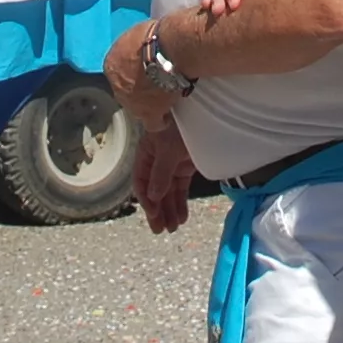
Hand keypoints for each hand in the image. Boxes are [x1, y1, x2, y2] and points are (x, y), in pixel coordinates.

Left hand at [102, 19, 175, 124]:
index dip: (132, 71)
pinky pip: (153, 123)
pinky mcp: (149, 114)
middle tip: (154, 84)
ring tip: (162, 100)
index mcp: (111, 65)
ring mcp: (131, 103)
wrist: (168, 52)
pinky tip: (167, 118)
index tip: (143, 70)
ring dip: (148, 105)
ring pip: (137, 108)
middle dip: (138, 89)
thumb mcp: (137, 35)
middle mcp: (117, 86)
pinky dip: (160, 121)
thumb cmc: (155, 37)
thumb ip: (134, 47)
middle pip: (126, 91)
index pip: (119, 72)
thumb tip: (140, 48)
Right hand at [136, 118, 195, 234]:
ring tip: (173, 228)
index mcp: (146, 155)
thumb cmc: (178, 125)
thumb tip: (153, 197)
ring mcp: (172, 165)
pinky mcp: (185, 167)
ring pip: (168, 192)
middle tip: (161, 230)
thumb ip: (161, 172)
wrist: (201, 111)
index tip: (154, 214)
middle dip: (158, 211)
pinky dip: (181, 202)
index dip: (146, 199)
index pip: (141, 182)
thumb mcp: (168, 148)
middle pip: (154, 191)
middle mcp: (156, 162)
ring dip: (170, 210)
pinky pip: (181, 188)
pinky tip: (183, 216)